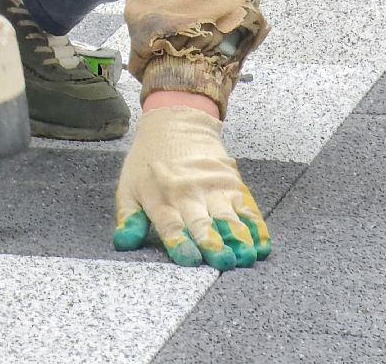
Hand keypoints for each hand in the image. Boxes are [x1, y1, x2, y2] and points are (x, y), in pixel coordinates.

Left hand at [112, 105, 270, 268]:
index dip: (181, 243)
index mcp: (160, 198)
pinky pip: (248, 209)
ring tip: (246, 257)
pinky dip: (256, 228)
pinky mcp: (233, 184)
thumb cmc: (149, 163)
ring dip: (238, 239)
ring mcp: (213, 188)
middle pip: (202, 223)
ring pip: (228, 218)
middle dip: (213, 243)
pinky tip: (262, 246)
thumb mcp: (129, 187)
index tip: (191, 261)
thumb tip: (124, 243)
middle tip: (223, 262)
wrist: (177, 123)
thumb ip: (128, 218)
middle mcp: (188, 194)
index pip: (171, 225)